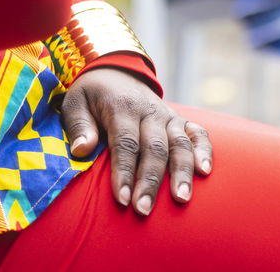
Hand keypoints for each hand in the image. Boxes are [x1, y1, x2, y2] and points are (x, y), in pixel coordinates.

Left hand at [60, 67, 212, 215]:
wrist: (116, 70)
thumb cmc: (92, 94)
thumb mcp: (75, 101)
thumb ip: (79, 125)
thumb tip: (81, 150)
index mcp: (121, 106)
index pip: (125, 142)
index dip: (124, 171)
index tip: (122, 199)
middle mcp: (148, 110)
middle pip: (154, 148)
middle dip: (149, 180)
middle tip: (143, 209)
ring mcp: (167, 115)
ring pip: (179, 143)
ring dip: (181, 172)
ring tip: (181, 198)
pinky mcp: (180, 119)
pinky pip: (198, 133)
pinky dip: (204, 150)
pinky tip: (205, 171)